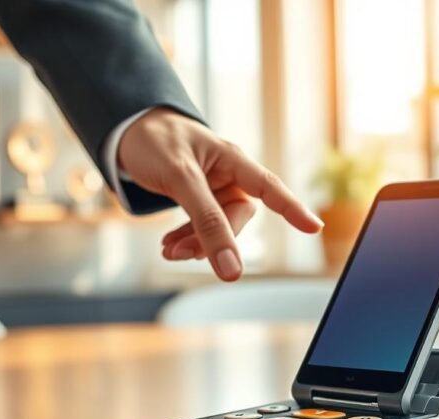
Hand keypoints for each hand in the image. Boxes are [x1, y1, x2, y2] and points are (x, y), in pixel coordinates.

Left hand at [118, 108, 322, 281]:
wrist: (124, 133)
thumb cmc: (155, 142)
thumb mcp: (180, 179)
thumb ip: (206, 221)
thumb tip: (231, 266)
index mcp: (232, 159)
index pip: (270, 187)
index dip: (292, 209)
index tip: (314, 228)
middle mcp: (227, 174)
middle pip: (236, 219)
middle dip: (212, 240)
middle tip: (178, 254)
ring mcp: (212, 188)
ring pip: (216, 228)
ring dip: (195, 243)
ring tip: (168, 251)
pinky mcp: (196, 198)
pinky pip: (199, 226)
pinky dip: (185, 238)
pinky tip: (168, 245)